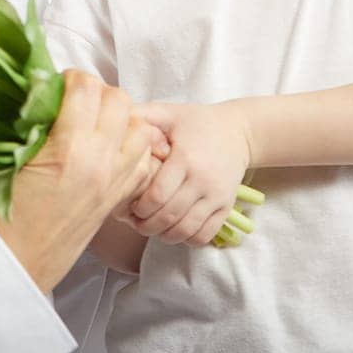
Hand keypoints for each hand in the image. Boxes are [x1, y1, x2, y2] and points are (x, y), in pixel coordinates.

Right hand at [0, 70, 164, 290]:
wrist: (21, 258)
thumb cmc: (6, 209)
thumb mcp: (12, 155)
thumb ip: (34, 118)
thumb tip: (45, 86)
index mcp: (68, 147)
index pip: (86, 87)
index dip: (71, 78)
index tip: (59, 84)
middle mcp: (100, 160)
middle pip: (119, 100)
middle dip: (98, 92)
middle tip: (77, 101)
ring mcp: (115, 179)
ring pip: (139, 126)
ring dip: (120, 118)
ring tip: (96, 123)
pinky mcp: (121, 196)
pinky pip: (143, 158)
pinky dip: (132, 146)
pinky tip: (110, 149)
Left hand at [122, 100, 249, 248]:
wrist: (238, 132)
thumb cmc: (196, 122)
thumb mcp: (169, 112)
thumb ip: (142, 116)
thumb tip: (114, 121)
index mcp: (185, 158)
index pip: (156, 196)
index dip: (138, 207)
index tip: (128, 206)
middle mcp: (203, 180)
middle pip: (168, 217)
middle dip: (145, 225)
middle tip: (134, 222)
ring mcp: (217, 196)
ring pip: (185, 231)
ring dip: (163, 235)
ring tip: (152, 227)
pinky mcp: (226, 207)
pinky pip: (204, 236)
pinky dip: (186, 239)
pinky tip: (175, 228)